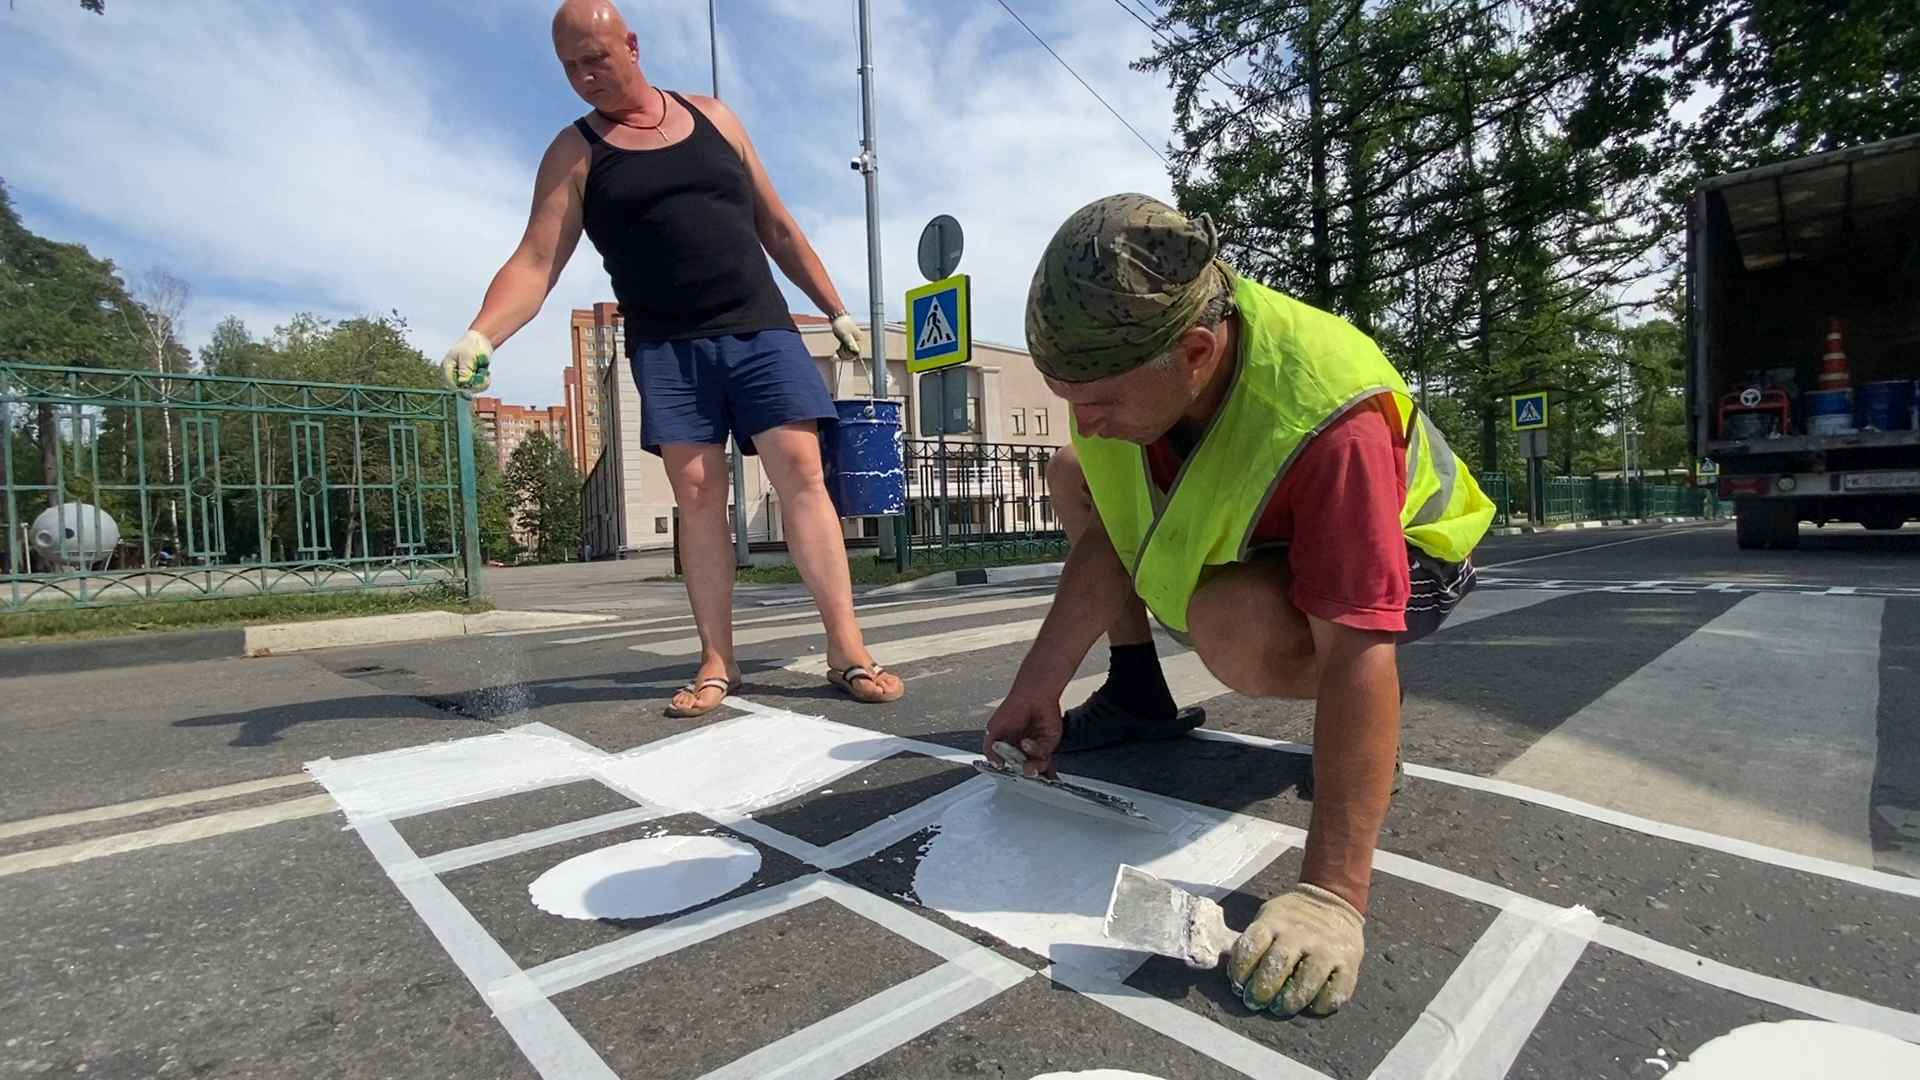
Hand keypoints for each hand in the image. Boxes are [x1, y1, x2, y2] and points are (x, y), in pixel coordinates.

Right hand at [441, 329, 492, 391]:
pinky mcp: (469, 380)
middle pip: (462, 389)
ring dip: (481, 383)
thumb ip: (464, 371)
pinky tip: (486, 374)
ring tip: (485, 373)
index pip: (452, 384)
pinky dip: (483, 382)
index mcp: (447, 368)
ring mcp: (461, 378)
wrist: (481, 340)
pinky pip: (477, 387)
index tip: (476, 378)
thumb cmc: (472, 345)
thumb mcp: (467, 356)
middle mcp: (453, 375)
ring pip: (471, 390)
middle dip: (475, 384)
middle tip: (484, 374)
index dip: (464, 385)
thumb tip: (462, 383)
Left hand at [829, 313, 863, 360]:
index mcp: (859, 340)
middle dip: (844, 355)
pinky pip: (846, 351)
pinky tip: (837, 351)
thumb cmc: (842, 325)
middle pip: (853, 354)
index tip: (840, 352)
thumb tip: (857, 352)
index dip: (848, 354)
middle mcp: (858, 342)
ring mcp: (853, 342)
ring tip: (836, 352)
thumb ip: (851, 343)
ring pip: (849, 353)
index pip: (856, 353)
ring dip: (842, 354)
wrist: (838, 317)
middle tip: (837, 352)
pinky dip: (841, 352)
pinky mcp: (849, 342)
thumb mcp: (845, 334)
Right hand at [982, 689, 1063, 777]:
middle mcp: (1026, 750)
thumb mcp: (993, 730)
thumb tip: (996, 764)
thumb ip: (990, 749)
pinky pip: (1045, 753)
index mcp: (1012, 749)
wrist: (1031, 695)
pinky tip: (1027, 743)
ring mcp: (1038, 747)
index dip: (1012, 771)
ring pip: (1038, 765)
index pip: (1013, 767)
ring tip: (1026, 764)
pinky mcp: (1049, 742)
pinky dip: (1035, 751)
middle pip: (1027, 769)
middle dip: (1024, 773)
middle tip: (1020, 770)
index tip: (1009, 772)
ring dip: (1032, 767)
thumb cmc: (1012, 708)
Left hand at [1226, 883, 1364, 1017]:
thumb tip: (1235, 975)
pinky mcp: (1349, 962)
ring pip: (1308, 980)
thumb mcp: (1269, 916)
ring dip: (1291, 1000)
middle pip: (1278, 964)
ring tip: (1281, 1007)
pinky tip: (1311, 1007)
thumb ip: (1254, 940)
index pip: (1252, 945)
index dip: (1240, 969)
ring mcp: (1327, 948)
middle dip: (1262, 989)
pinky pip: (1337, 990)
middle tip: (1255, 1002)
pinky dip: (1323, 1003)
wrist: (1333, 899)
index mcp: (1275, 921)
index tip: (1238, 986)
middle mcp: (1301, 933)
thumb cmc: (1292, 917)